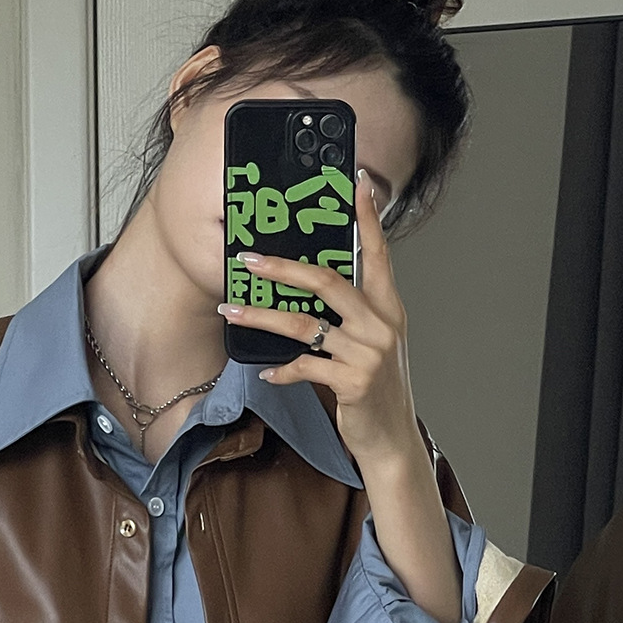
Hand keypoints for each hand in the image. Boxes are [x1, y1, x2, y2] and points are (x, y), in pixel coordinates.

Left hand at [217, 169, 459, 622]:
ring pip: (305, 325)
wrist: (390, 441)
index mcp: (387, 308)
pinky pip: (306, 367)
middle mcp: (381, 325)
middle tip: (248, 257)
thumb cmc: (375, 390)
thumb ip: (351, 316)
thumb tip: (310, 288)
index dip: (365, 218)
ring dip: (263, 316)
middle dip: (284, 267)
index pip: (376, 254)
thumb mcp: (372, 345)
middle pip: (328, 281)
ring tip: (231, 307)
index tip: (354, 182)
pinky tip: (266, 372)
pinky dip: (282, 370)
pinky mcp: (352, 383)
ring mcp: (367, 354)